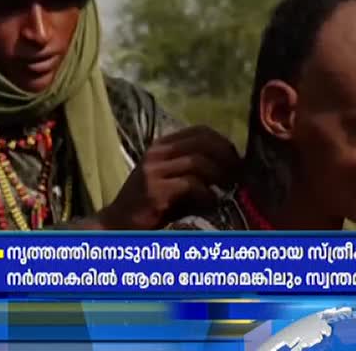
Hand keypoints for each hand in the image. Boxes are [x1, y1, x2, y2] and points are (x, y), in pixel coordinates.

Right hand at [98, 126, 239, 229]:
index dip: (223, 143)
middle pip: (202, 141)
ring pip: (198, 161)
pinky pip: (191, 184)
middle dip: (226, 156)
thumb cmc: (151, 207)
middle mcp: (157, 153)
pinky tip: (211, 204)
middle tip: (238, 174)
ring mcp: (153, 170)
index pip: (200, 131)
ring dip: (219, 175)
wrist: (117, 225)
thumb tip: (234, 171)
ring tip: (227, 189)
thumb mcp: (175, 183)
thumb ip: (198, 173)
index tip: (236, 160)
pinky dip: (207, 194)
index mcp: (162, 146)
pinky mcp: (154, 190)